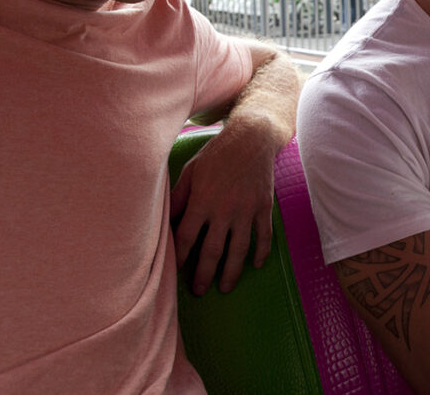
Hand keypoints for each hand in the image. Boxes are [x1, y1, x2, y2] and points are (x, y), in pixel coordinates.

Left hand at [170, 129, 274, 294]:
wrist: (252, 138)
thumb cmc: (217, 154)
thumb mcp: (191, 171)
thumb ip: (179, 197)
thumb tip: (166, 220)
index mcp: (202, 201)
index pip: (187, 237)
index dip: (180, 257)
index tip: (175, 272)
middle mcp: (223, 210)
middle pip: (212, 250)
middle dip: (204, 274)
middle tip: (199, 291)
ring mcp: (246, 210)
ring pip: (239, 250)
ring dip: (231, 272)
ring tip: (225, 287)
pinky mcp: (263, 207)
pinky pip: (263, 236)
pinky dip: (261, 252)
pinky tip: (256, 264)